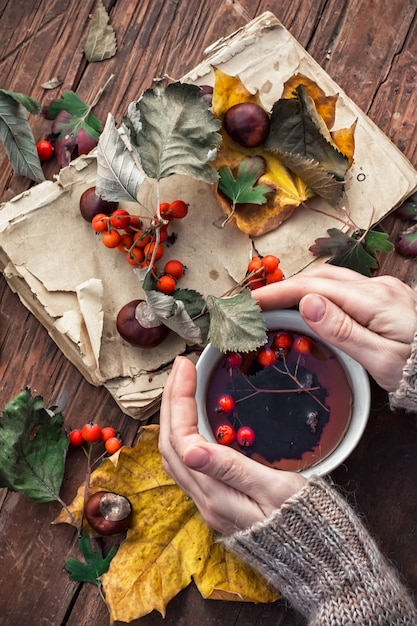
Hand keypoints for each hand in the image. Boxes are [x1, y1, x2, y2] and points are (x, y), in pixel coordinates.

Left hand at [159, 356, 305, 534]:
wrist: (320, 562)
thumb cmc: (306, 522)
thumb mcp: (275, 491)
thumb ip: (231, 470)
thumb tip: (190, 448)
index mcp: (217, 495)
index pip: (182, 439)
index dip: (179, 399)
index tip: (185, 366)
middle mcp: (205, 501)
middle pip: (170, 445)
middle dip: (170, 401)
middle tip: (180, 367)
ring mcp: (209, 504)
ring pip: (175, 455)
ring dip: (173, 417)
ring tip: (181, 386)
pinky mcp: (217, 502)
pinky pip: (188, 463)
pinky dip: (184, 434)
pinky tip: (193, 419)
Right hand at [254, 265, 416, 390]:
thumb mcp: (381, 358)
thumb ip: (343, 330)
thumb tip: (307, 303)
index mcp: (374, 300)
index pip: (314, 288)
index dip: (278, 292)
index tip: (251, 301)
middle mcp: (377, 287)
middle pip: (319, 277)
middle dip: (284, 287)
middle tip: (256, 304)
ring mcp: (381, 289)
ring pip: (330, 279)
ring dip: (299, 287)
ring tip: (274, 303)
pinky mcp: (384, 297)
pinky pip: (342, 287)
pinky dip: (317, 292)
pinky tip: (307, 304)